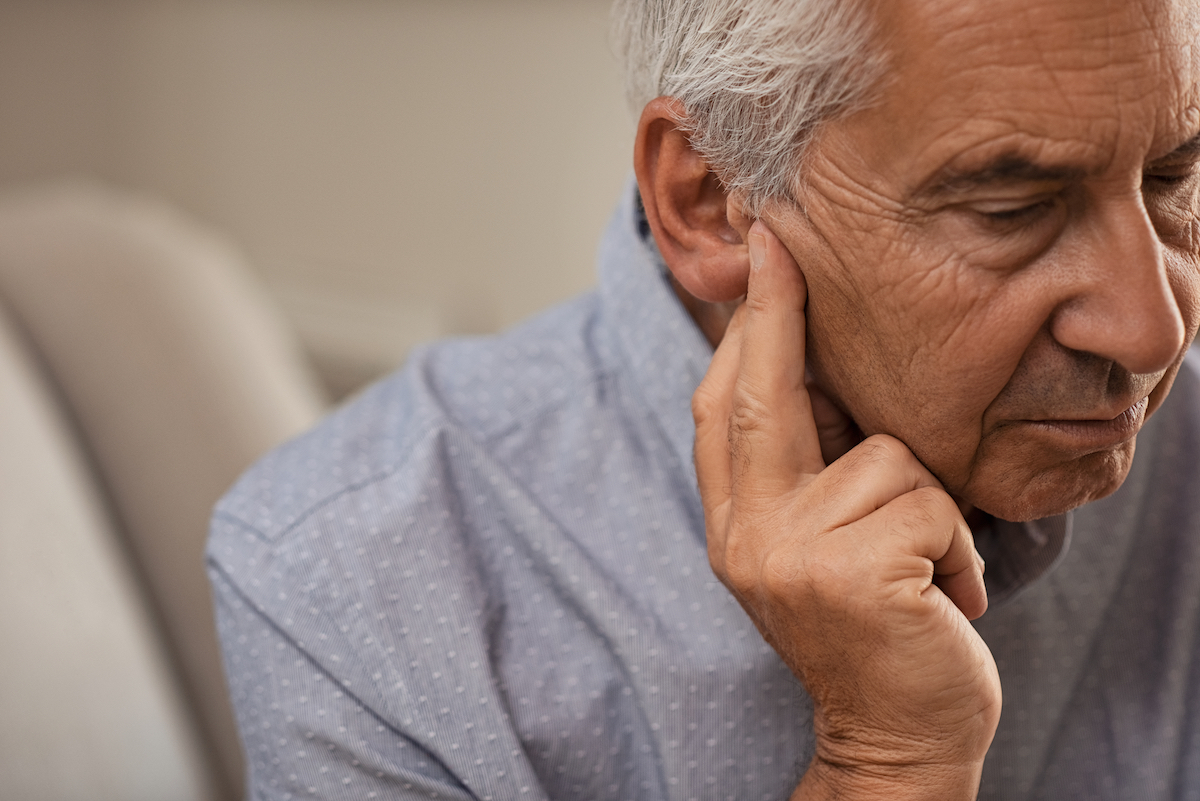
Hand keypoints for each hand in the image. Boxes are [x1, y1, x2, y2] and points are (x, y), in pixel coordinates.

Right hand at [692, 221, 1000, 799]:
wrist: (894, 735)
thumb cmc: (871, 625)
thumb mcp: (815, 545)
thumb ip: (802, 469)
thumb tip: (806, 361)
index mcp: (732, 523)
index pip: (724, 407)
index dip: (744, 328)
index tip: (764, 256)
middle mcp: (746, 536)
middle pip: (762, 395)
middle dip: (777, 310)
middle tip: (782, 238)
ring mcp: (792, 557)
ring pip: (886, 456)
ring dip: (928, 505)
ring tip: (923, 565)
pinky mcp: (855, 577)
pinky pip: (933, 507)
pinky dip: (960, 548)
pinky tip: (946, 598)